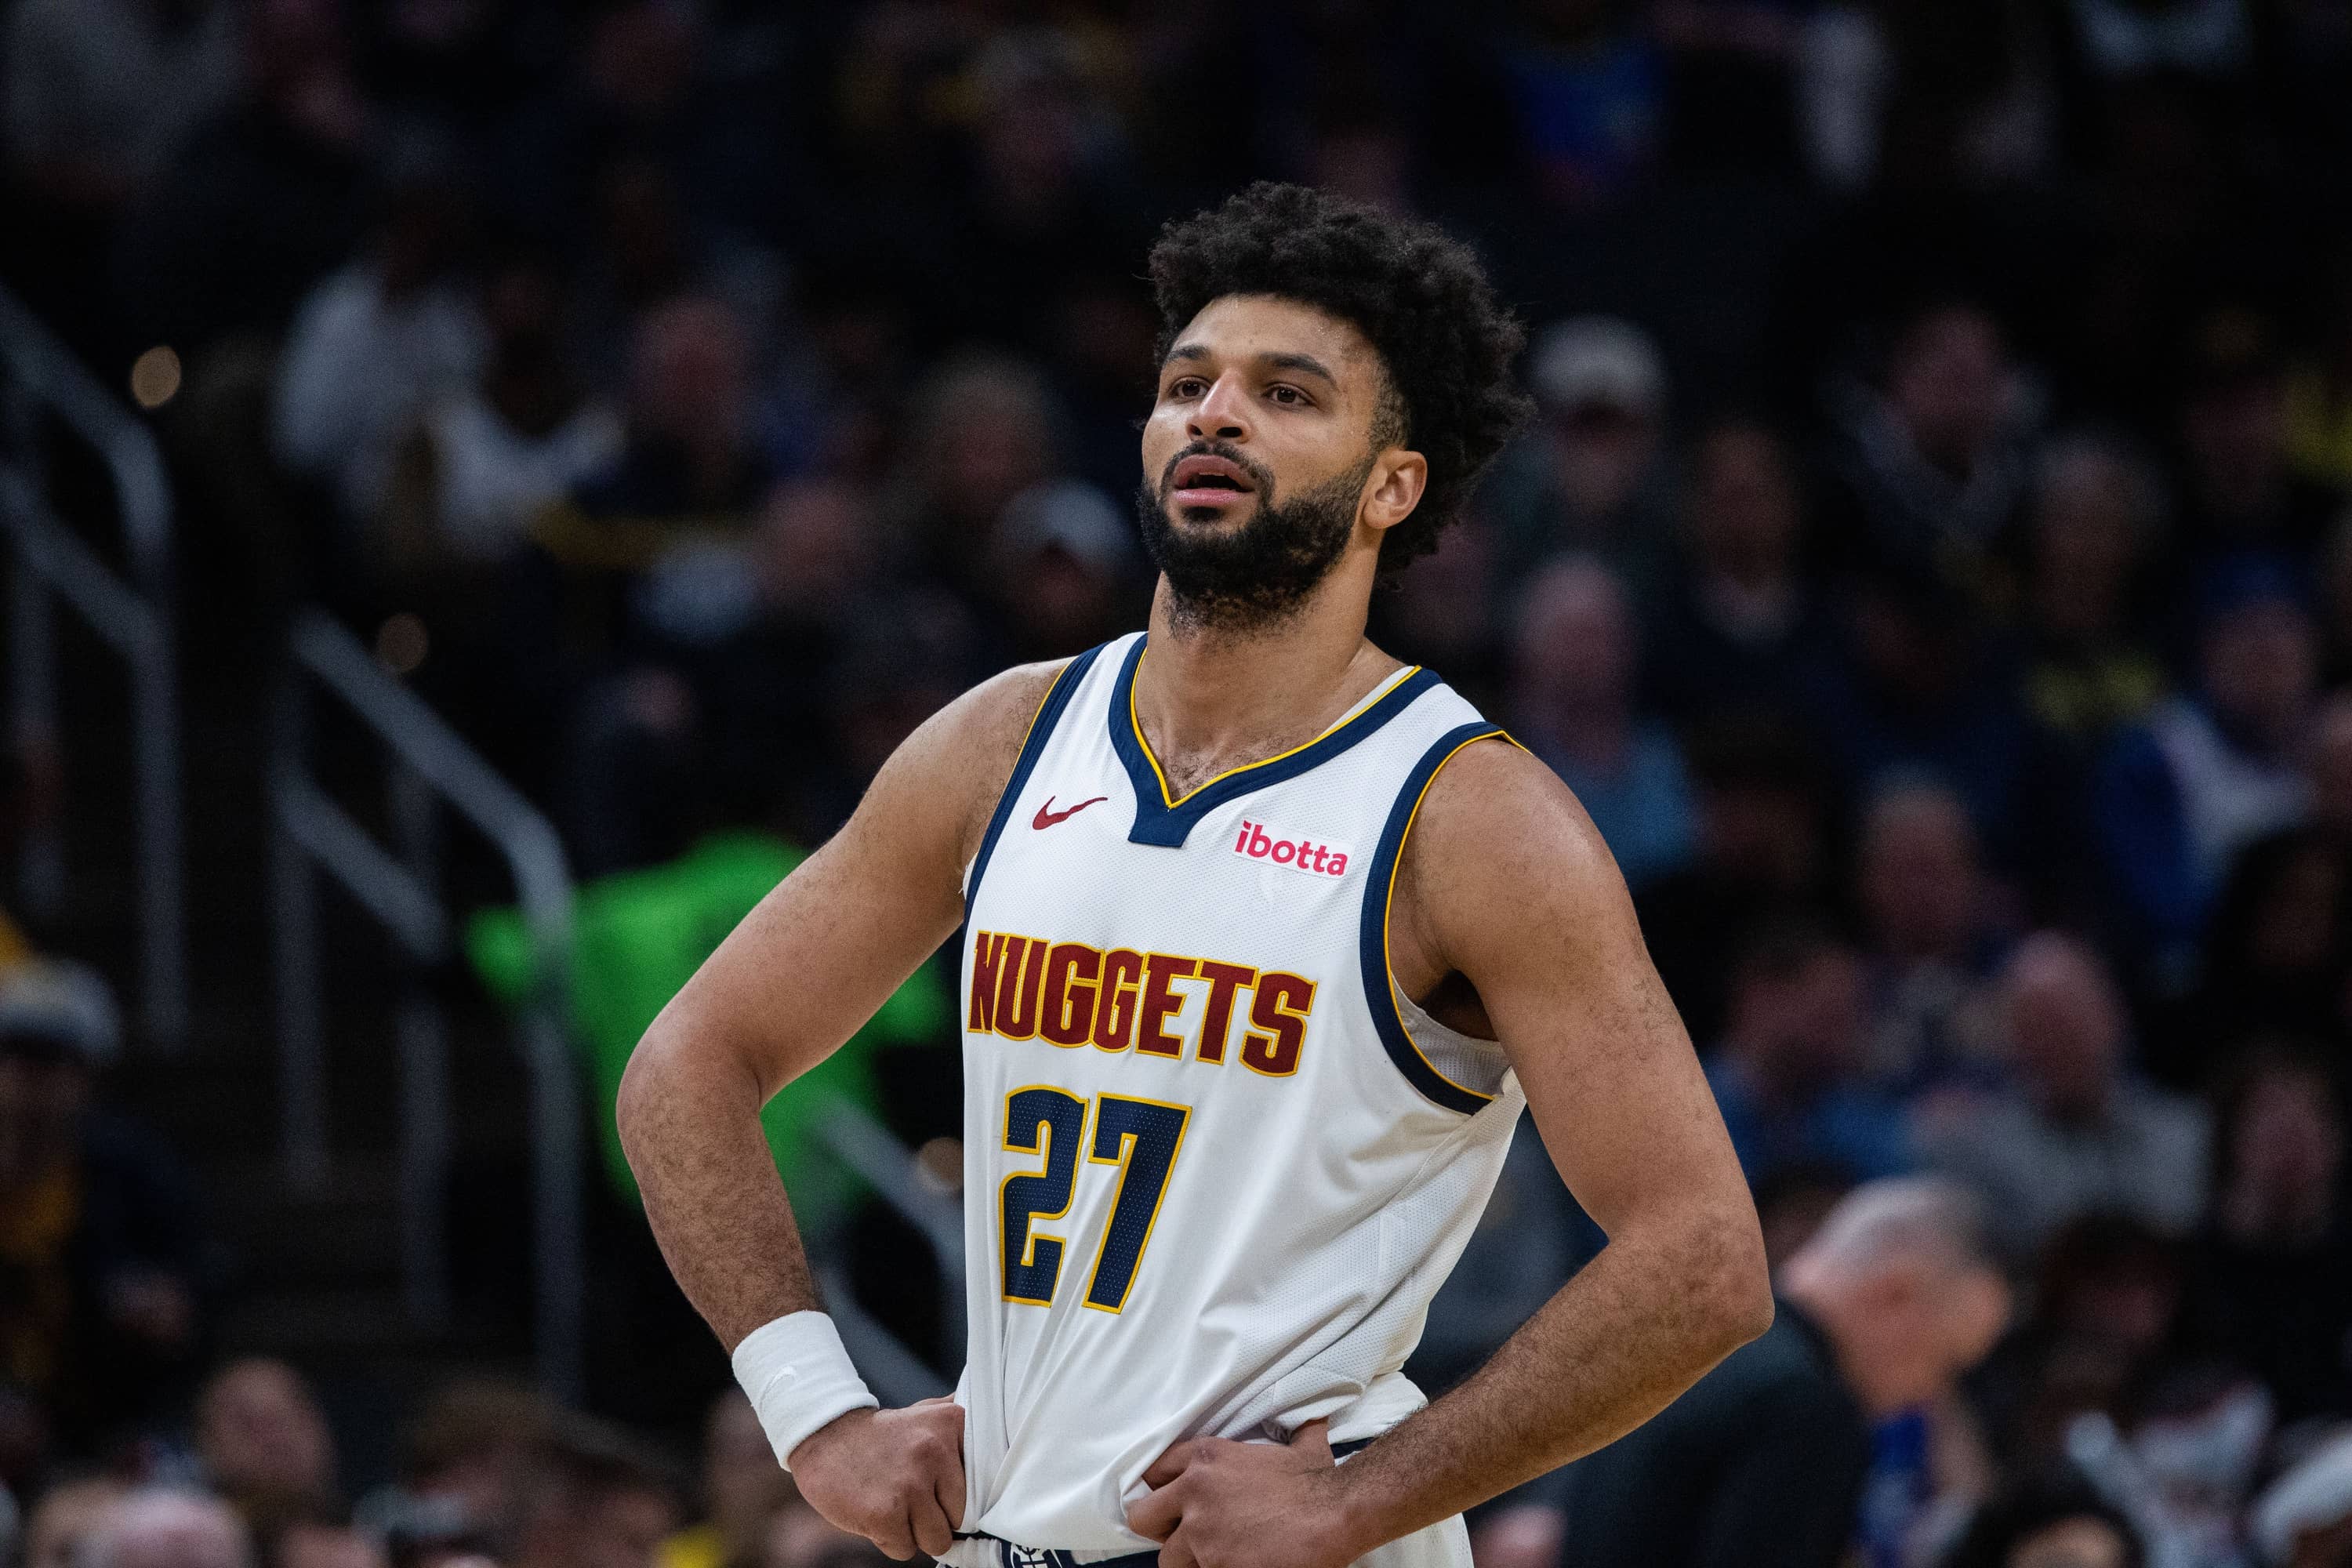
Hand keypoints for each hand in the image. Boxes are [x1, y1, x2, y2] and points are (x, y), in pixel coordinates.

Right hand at [790, 1397, 966, 1559]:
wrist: (823, 1435)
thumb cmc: (882, 1434)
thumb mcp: (925, 1411)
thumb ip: (960, 1422)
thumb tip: (1006, 1428)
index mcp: (952, 1423)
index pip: (982, 1483)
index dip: (957, 1493)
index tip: (939, 1486)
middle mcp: (935, 1451)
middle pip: (960, 1517)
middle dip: (936, 1515)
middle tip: (909, 1495)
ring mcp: (910, 1484)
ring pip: (936, 1540)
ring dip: (915, 1532)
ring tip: (894, 1504)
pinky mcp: (885, 1514)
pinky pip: (905, 1550)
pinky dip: (890, 1540)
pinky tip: (876, 1512)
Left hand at [1126, 1420, 1360, 1567]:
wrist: (1337, 1513)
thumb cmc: (1320, 1480)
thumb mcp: (1301, 1444)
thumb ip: (1294, 1430)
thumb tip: (1312, 1416)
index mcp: (1207, 1458)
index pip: (1154, 1471)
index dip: (1162, 1490)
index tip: (1173, 1503)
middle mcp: (1195, 1494)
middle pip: (1144, 1517)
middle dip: (1160, 1529)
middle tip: (1184, 1537)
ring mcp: (1203, 1535)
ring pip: (1170, 1558)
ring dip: (1189, 1560)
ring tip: (1215, 1558)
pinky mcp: (1217, 1567)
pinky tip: (1232, 1566)